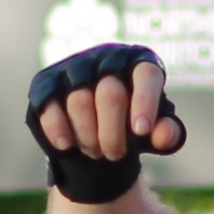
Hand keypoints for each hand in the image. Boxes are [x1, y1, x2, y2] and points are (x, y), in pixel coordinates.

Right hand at [23, 42, 179, 203]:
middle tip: (115, 155)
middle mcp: (107, 57)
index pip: (146, 76)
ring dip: (88, 136)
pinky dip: (58, 129)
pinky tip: (67, 145)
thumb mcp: (155, 132)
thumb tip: (164, 135)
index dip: (145, 103)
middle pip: (110, 93)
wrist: (96, 132)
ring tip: (95, 152)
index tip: (141, 131)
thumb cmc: (132, 125)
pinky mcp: (46, 83)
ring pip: (79, 100)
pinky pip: (49, 106)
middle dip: (113, 134)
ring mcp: (74, 67)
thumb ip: (167, 133)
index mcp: (140, 62)